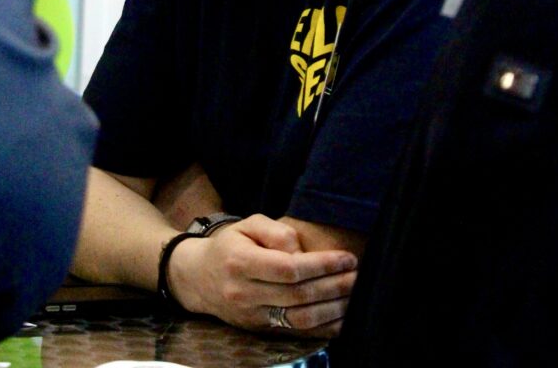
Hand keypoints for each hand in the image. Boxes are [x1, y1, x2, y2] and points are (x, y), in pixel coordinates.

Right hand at [167, 214, 357, 336]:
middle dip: (334, 286)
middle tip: (359, 275)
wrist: (198, 278)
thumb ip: (275, 231)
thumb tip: (301, 250)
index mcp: (240, 262)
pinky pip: (296, 333)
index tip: (347, 258)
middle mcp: (244, 293)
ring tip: (355, 294)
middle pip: (298, 295)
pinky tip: (342, 316)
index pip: (289, 268)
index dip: (322, 265)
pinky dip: (323, 328)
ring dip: (333, 309)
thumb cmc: (229, 245)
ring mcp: (251, 317)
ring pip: (299, 319)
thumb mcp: (247, 225)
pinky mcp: (259, 331)